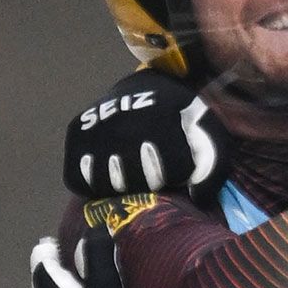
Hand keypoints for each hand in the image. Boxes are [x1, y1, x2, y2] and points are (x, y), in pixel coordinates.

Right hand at [64, 70, 228, 197]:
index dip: (177, 174)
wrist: (142, 89)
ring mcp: (96, 126)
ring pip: (106, 184)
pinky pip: (77, 180)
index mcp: (162, 116)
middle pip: (138, 180)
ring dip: (121, 185)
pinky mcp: (75, 132)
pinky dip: (91, 184)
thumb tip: (197, 198)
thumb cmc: (177, 120)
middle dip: (151, 180)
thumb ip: (212, 166)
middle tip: (152, 166)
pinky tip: (106, 172)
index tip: (177, 163)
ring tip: (131, 170)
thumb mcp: (205, 132)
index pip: (172, 170)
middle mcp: (125, 120)